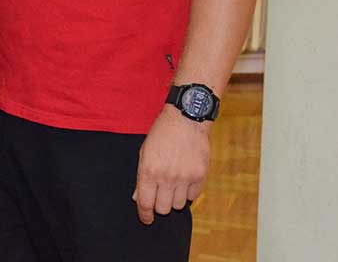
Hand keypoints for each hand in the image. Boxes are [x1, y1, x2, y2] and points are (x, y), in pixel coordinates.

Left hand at [132, 105, 210, 224]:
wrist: (186, 119)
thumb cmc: (162, 134)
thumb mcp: (144, 152)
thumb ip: (141, 177)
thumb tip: (137, 198)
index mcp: (149, 171)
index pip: (145, 203)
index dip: (144, 215)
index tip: (146, 219)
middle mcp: (166, 177)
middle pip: (163, 209)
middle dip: (159, 206)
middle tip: (160, 196)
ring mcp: (185, 177)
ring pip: (178, 205)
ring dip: (174, 199)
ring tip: (173, 184)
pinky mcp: (200, 176)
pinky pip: (193, 196)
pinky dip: (188, 192)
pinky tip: (185, 179)